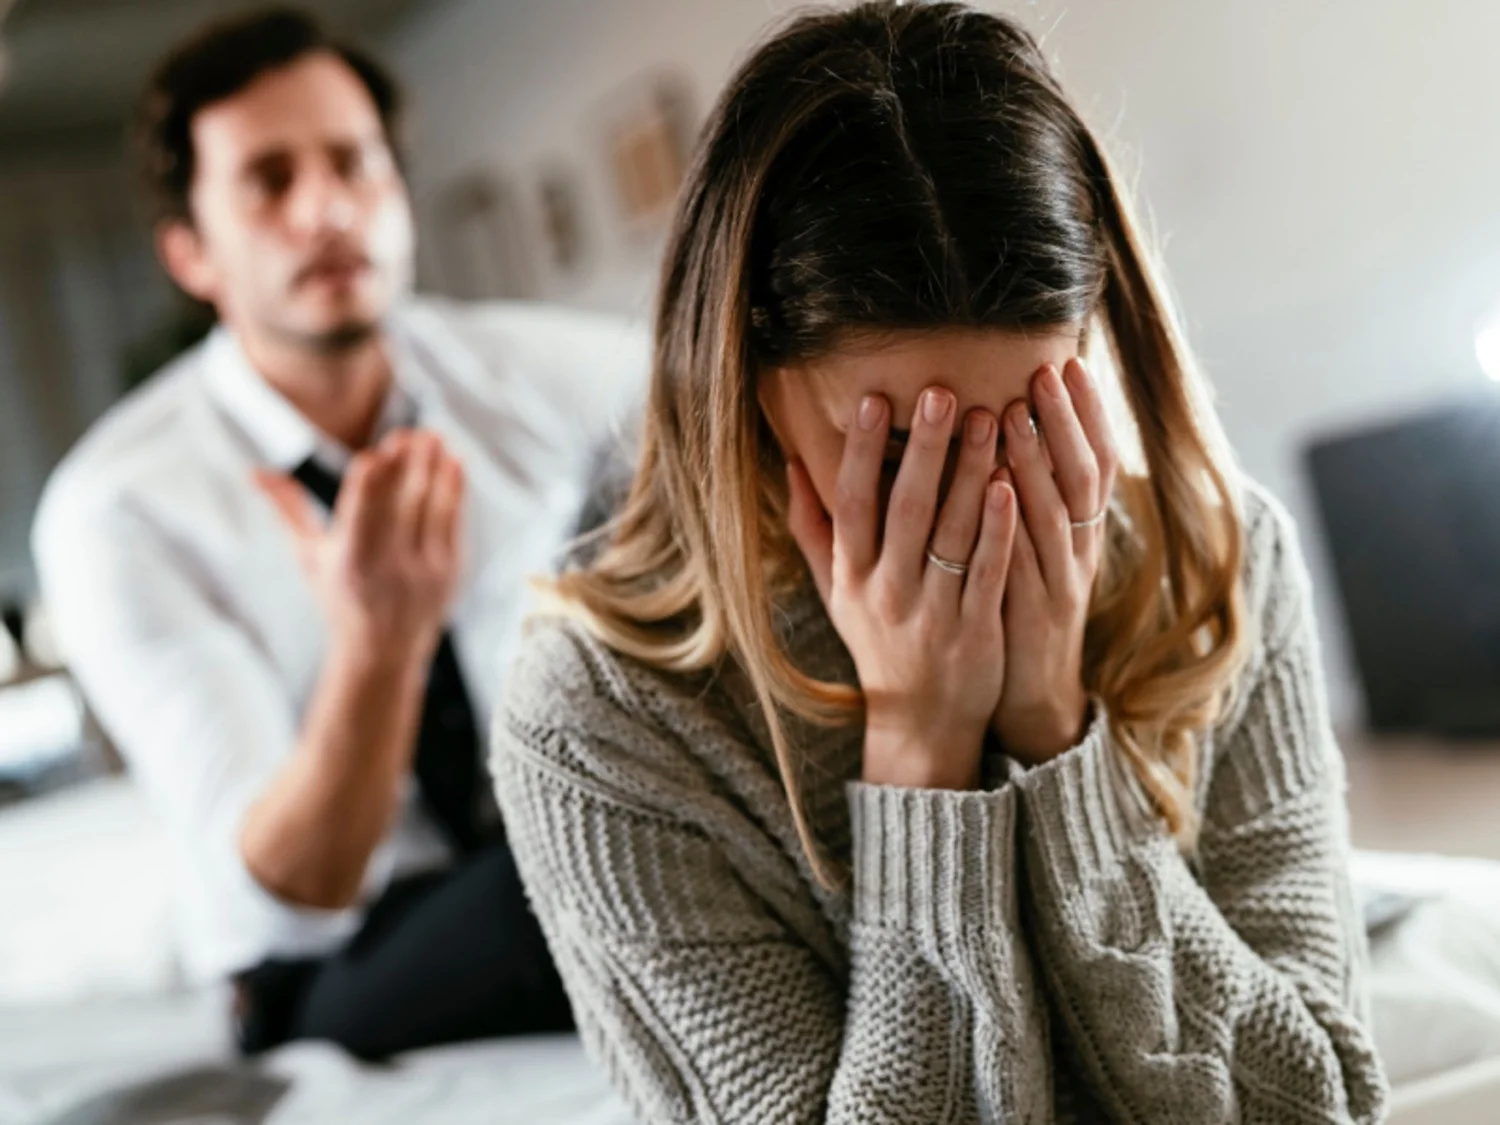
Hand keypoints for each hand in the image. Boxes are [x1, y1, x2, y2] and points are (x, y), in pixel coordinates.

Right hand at [255, 429, 465, 663]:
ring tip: (433, 436)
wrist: (384, 649)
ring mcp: (423, 570)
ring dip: (433, 469)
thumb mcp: (310, 556)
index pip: (360, 515)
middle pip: (400, 506)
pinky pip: (453, 523)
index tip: (375, 453)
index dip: (369, 485)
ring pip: (430, 509)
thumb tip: (255, 471)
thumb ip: (289, 510)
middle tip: (411, 432)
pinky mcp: (450, 571)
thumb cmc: (340, 595)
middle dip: (406, 467)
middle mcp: (387, 567)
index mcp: (349, 562)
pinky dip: (454, 491)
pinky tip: (453, 462)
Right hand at [786, 388, 1017, 789]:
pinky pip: (988, 572)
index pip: (851, 503)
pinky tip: (1010, 485)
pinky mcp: (975, 631)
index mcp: (852, 576)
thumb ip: (812, 529)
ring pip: (951, 534)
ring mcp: (931, 613)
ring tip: (988, 418)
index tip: (872, 399)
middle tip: (941, 392)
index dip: (858, 452)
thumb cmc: (878, 642)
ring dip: (969, 474)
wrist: (920, 722)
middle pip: (904, 510)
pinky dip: (998, 529)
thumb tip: (791, 462)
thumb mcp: (836, 591)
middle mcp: (886, 592)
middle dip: (923, 449)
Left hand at [992, 359, 1118, 763]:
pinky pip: (1025, 562)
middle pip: (1083, 477)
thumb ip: (1032, 494)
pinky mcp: (1033, 614)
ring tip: (1015, 414)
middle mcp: (1080, 551)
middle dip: (1065, 421)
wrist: (1032, 691)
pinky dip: (1013, 524)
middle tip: (1046, 371)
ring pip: (1055, 513)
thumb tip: (1012, 431)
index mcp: (1083, 532)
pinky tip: (996, 490)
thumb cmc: (1023, 606)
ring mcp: (1060, 583)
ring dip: (1037, 462)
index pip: (1097, 461)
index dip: (1088, 414)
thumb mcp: (1035, 547)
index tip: (1070, 364)